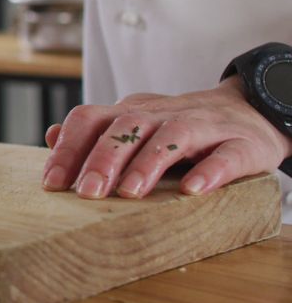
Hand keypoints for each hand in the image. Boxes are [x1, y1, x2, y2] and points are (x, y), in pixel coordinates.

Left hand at [43, 78, 291, 198]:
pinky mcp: (242, 144)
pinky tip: (192, 189)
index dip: (69, 148)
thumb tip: (50, 136)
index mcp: (132, 110)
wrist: (252, 111)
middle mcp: (164, 113)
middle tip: (87, 192)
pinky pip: (226, 155)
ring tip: (130, 193)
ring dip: (148, 164)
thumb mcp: (135, 124)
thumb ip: (95, 132)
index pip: (91, 119)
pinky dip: (209, 171)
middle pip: (127, 126)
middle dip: (103, 159)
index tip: (52, 182)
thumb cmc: (181, 127)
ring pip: (173, 136)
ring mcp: (205, 125)